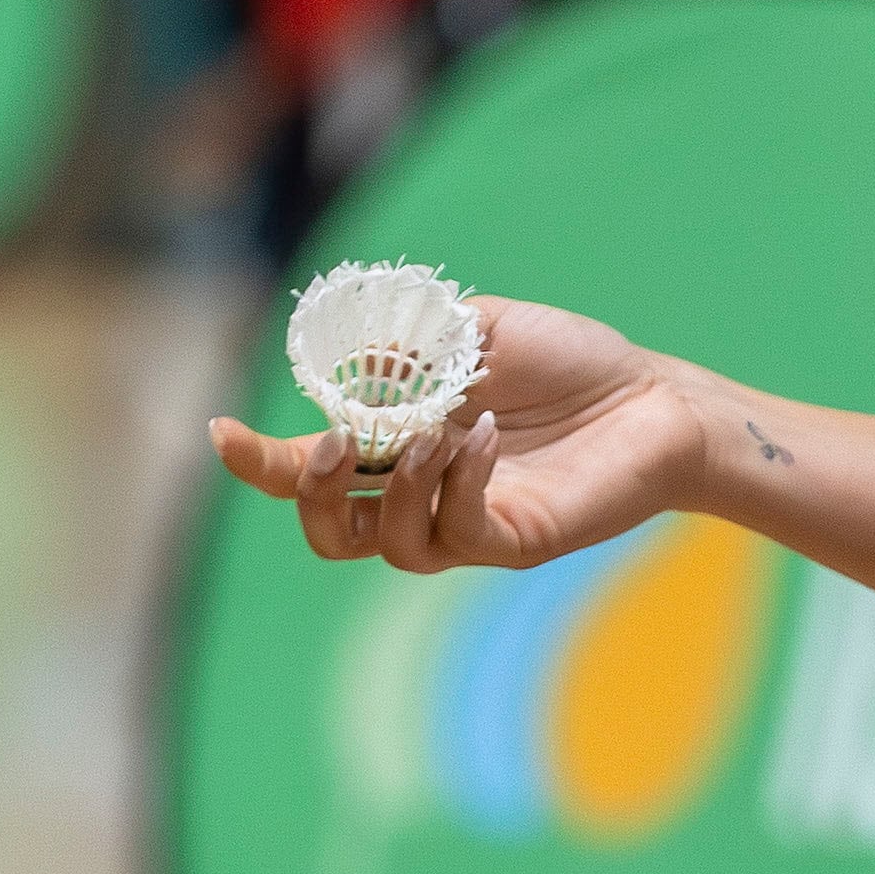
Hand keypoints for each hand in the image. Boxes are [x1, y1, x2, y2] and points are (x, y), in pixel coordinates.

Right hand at [206, 295, 710, 575]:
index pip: (309, 469)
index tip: (219, 431)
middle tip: (340, 443)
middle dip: (314, 492)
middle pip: (329, 530)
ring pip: (387, 543)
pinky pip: (459, 531)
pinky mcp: (513, 539)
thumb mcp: (477, 329)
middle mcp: (420, 495)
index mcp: (397, 444)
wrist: (655, 396)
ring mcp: (465, 524)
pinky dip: (458, 480)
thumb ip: (409, 338)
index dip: (259, 462)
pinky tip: (485, 433)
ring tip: (443, 428)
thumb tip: (340, 350)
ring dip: (400, 482)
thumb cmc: (568, 362)